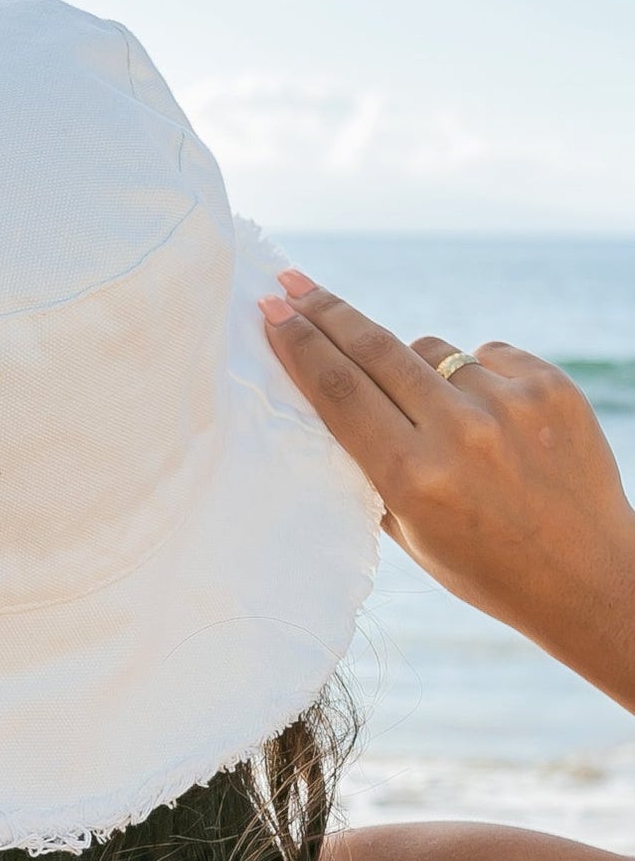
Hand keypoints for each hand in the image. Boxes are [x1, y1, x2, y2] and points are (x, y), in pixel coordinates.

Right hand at [259, 270, 634, 711]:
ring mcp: (510, 404)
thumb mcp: (405, 529)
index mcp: (413, 478)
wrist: (587, 576)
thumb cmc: (482, 563)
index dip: (299, 345)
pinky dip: (472, 375)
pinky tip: (486, 417)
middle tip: (291, 284)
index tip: (272, 311)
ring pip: (429, 349)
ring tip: (431, 413)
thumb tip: (332, 388)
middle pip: (373, 349)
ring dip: (411, 365)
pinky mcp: (551, 387)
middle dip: (324, 312)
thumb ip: (369, 463)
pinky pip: (484, 354)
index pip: (339, 391)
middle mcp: (461, 434)